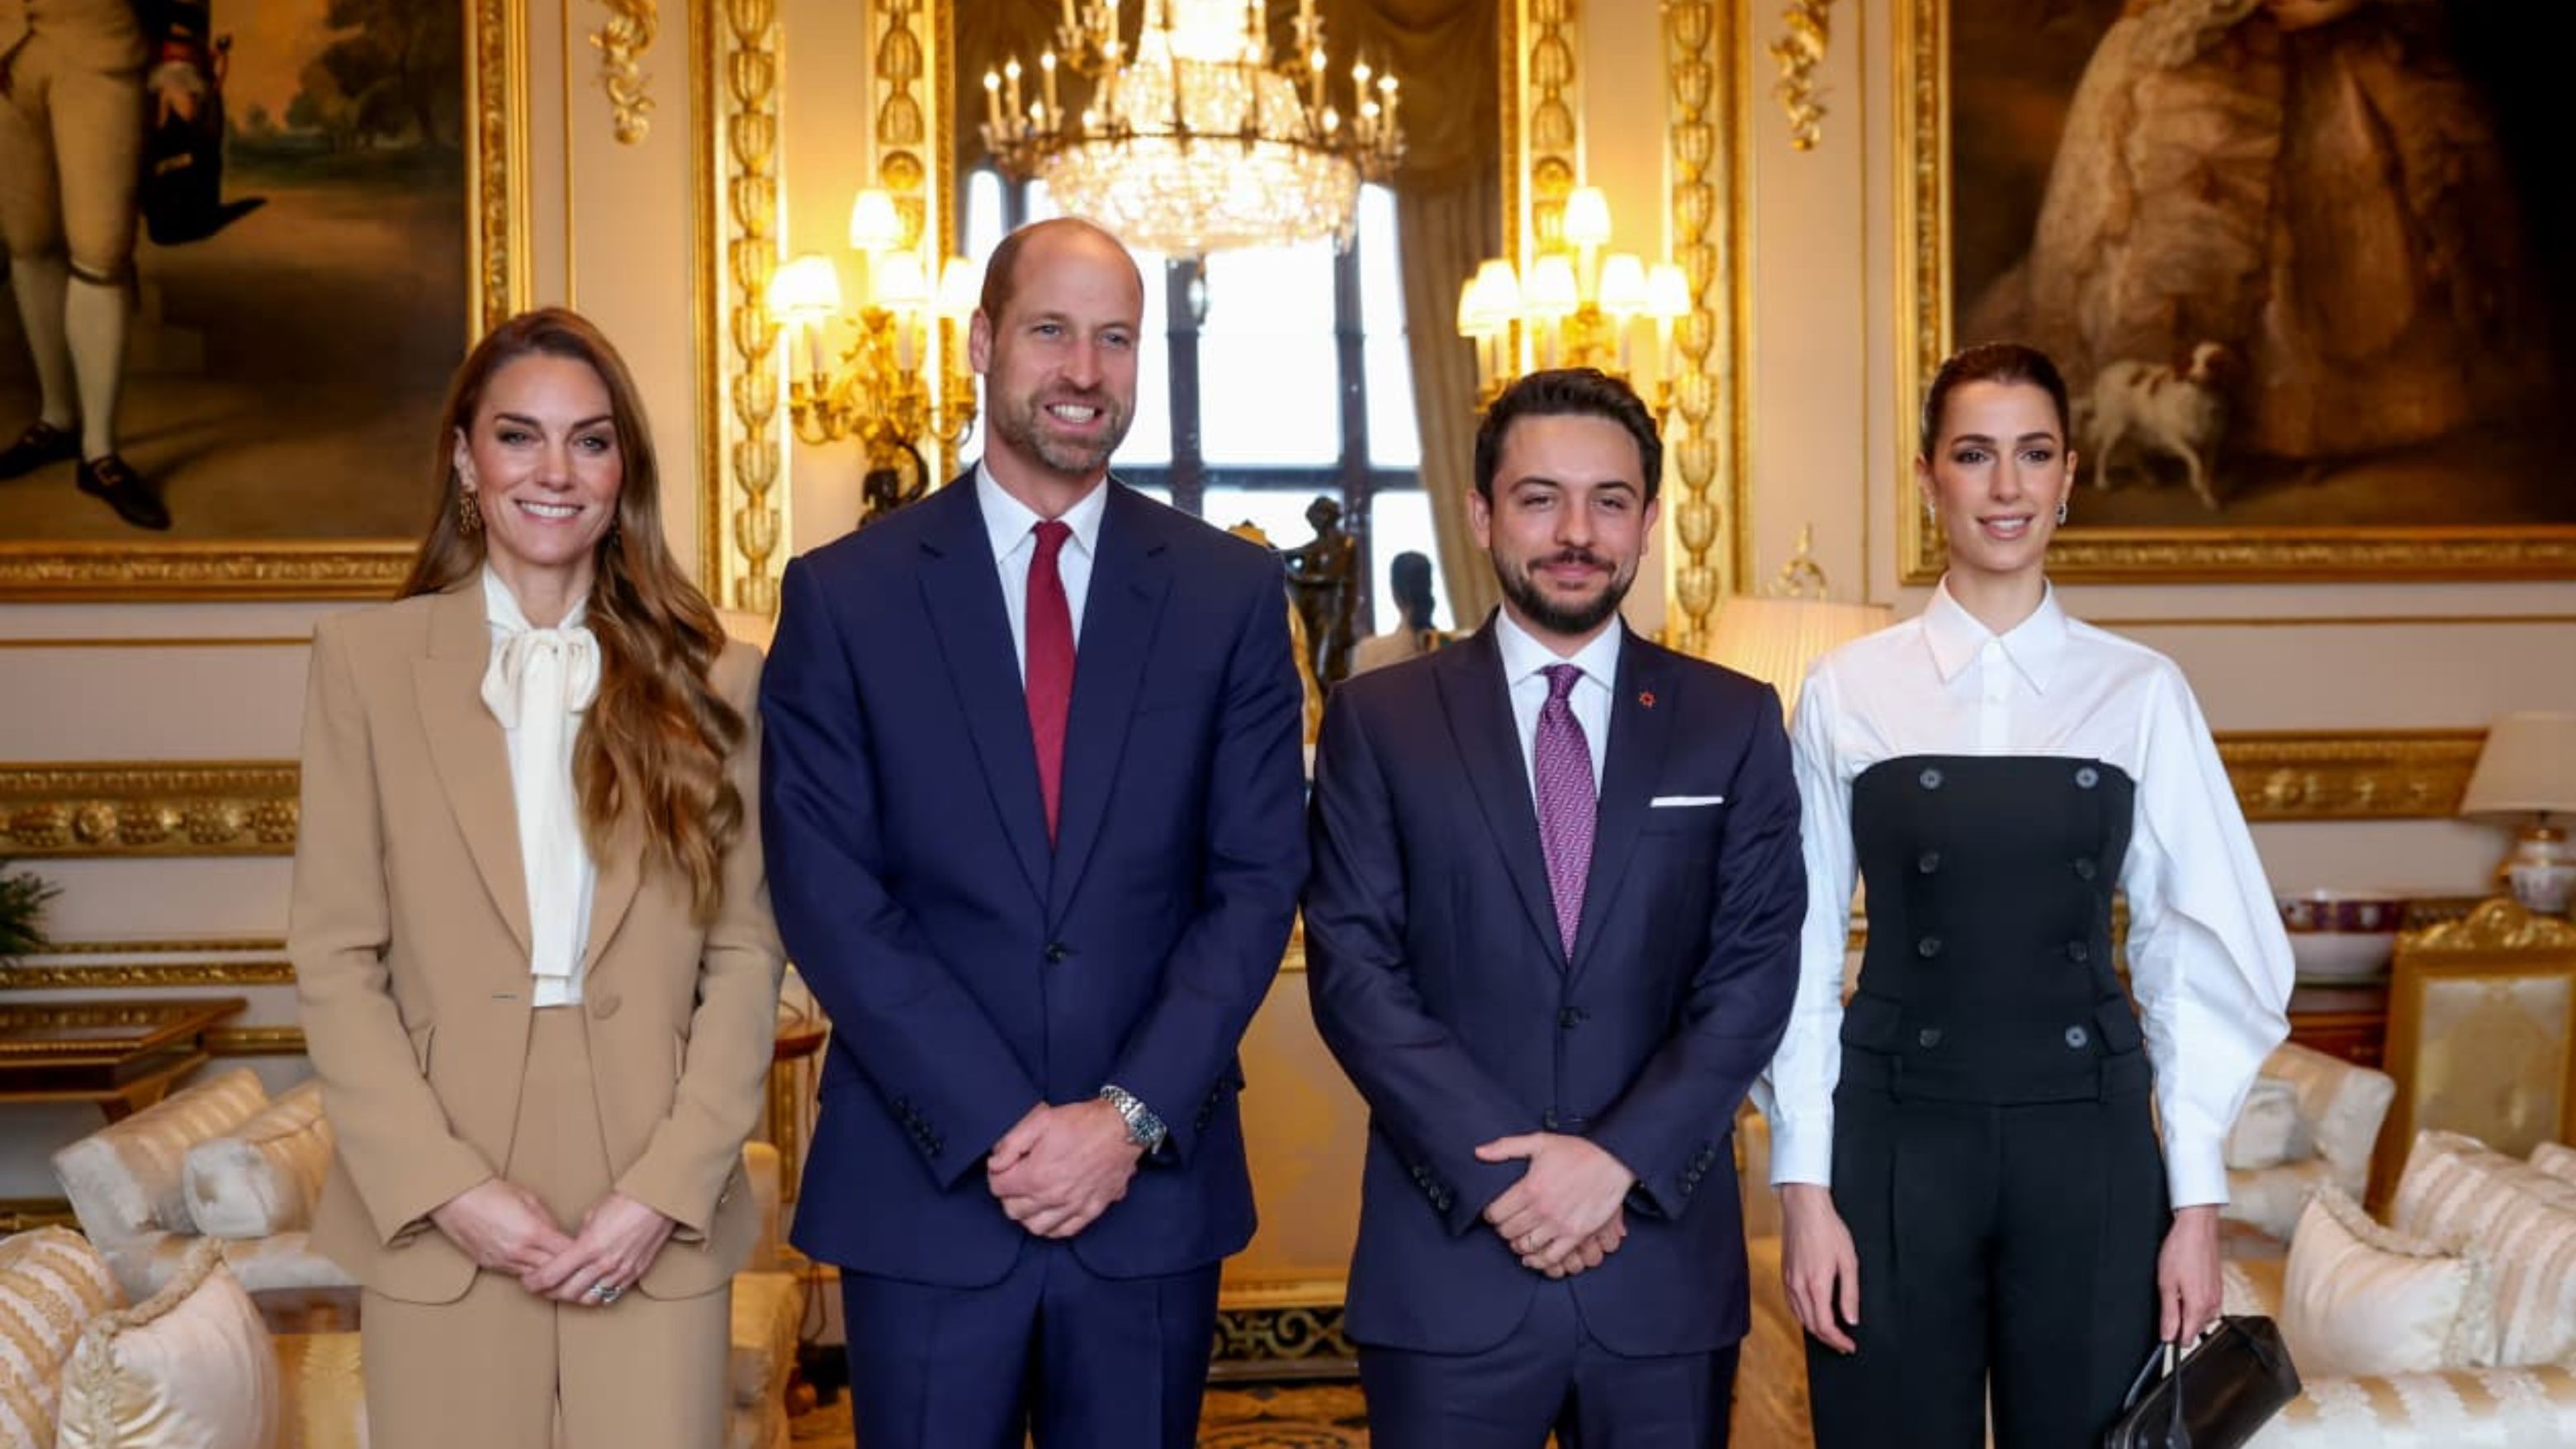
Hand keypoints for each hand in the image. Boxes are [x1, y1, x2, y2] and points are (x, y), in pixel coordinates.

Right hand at [429, 1178, 573, 1276]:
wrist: (455, 1198)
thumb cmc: (489, 1192)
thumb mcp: (528, 1199)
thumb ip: (547, 1220)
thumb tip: (559, 1234)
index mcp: (532, 1232)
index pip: (566, 1252)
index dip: (580, 1254)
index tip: (588, 1253)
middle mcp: (519, 1251)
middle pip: (553, 1270)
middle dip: (568, 1271)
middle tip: (581, 1270)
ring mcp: (503, 1261)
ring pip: (535, 1277)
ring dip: (549, 1276)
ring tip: (563, 1273)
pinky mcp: (490, 1265)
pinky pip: (517, 1275)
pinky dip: (530, 1273)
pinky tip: (538, 1270)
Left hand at [522, 1192, 677, 1305]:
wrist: (658, 1202)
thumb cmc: (626, 1201)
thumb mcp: (592, 1215)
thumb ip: (579, 1238)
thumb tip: (570, 1251)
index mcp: (589, 1246)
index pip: (552, 1275)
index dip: (535, 1282)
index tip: (528, 1282)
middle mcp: (604, 1263)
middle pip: (567, 1292)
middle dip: (549, 1293)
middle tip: (541, 1289)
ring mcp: (620, 1271)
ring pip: (588, 1298)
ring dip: (571, 1297)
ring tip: (563, 1291)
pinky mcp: (634, 1274)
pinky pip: (610, 1295)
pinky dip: (595, 1295)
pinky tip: (588, 1289)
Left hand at [986, 1100, 1141, 1238]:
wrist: (1122, 1127)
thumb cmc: (1082, 1122)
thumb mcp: (1039, 1121)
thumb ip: (1011, 1143)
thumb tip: (995, 1163)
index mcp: (1036, 1175)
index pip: (999, 1188)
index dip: (996, 1176)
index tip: (1003, 1168)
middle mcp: (1052, 1197)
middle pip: (1013, 1211)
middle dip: (1009, 1196)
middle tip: (1015, 1181)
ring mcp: (1073, 1206)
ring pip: (1035, 1227)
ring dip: (1028, 1215)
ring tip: (1031, 1198)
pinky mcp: (1091, 1210)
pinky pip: (1064, 1231)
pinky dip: (1052, 1227)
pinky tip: (1051, 1213)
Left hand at [1474, 1133, 1635, 1268]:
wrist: (1612, 1161)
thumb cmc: (1576, 1150)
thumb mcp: (1539, 1141)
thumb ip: (1505, 1147)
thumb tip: (1478, 1152)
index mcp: (1530, 1188)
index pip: (1496, 1213)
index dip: (1490, 1214)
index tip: (1494, 1212)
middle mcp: (1543, 1209)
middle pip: (1508, 1231)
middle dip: (1502, 1228)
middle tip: (1506, 1223)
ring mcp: (1560, 1225)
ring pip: (1526, 1246)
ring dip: (1517, 1244)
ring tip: (1518, 1237)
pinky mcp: (1576, 1235)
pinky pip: (1551, 1257)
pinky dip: (1538, 1261)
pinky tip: (1532, 1256)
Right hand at [1781, 1183, 1860, 1353]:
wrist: (1804, 1208)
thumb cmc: (1828, 1229)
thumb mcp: (1849, 1261)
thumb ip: (1850, 1294)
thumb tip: (1851, 1319)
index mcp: (1817, 1286)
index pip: (1825, 1326)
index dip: (1838, 1341)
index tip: (1849, 1346)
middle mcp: (1799, 1287)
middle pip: (1811, 1326)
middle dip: (1828, 1339)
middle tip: (1843, 1344)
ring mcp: (1789, 1281)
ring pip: (1800, 1317)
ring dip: (1815, 1330)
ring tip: (1831, 1333)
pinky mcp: (1785, 1275)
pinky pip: (1792, 1305)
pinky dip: (1804, 1316)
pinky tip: (1813, 1314)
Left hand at [2159, 1204, 2222, 1343]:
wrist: (2197, 1229)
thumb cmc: (2181, 1250)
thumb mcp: (2166, 1283)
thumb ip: (2168, 1313)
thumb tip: (2168, 1335)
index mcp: (2199, 1306)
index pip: (2187, 1339)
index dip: (2172, 1336)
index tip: (2164, 1329)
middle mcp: (2212, 1305)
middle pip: (2195, 1329)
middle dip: (2180, 1321)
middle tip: (2169, 1300)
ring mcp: (2218, 1296)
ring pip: (2201, 1318)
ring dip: (2189, 1311)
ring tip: (2177, 1290)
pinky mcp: (2219, 1288)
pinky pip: (2207, 1305)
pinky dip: (2196, 1301)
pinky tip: (2187, 1286)